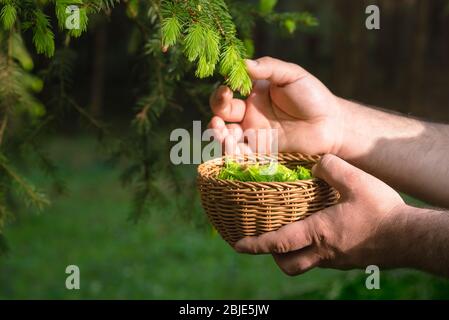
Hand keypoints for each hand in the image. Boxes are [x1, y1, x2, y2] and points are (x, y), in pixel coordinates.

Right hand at [208, 56, 344, 154]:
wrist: (332, 125)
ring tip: (221, 132)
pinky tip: (233, 146)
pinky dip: (232, 151)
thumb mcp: (291, 75)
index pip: (228, 93)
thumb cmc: (313, 96)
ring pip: (227, 136)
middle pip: (222, 115)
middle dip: (216, 114)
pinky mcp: (261, 152)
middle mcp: (250, 114)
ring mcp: (254, 134)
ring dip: (218, 135)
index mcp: (254, 94)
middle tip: (219, 118)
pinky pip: (240, 153)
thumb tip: (243, 63)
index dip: (222, 92)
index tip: (227, 89)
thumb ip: (268, 67)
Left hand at [234, 154, 407, 274]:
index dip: (255, 245)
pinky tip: (319, 230)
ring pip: (306, 263)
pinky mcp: (348, 260)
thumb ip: (330, 168)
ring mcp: (337, 260)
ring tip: (290, 233)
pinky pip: (323, 260)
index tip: (238, 245)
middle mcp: (324, 252)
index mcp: (319, 233)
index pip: (278, 243)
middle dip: (272, 257)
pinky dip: (313, 249)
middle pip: (288, 265)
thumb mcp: (355, 180)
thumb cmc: (382, 210)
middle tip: (266, 241)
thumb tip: (315, 166)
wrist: (410, 237)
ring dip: (293, 253)